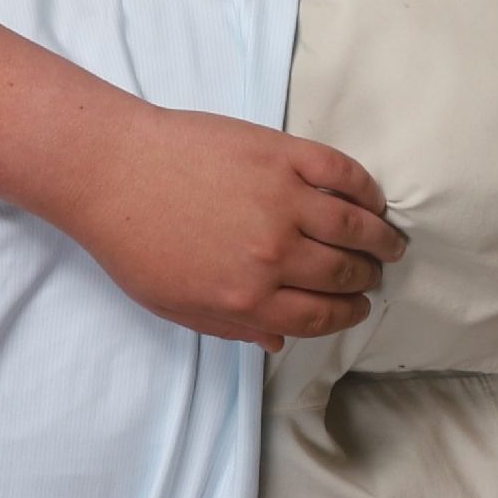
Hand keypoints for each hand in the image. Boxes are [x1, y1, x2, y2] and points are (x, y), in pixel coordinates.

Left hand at [51, 107, 404, 348]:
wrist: (109, 170)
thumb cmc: (131, 241)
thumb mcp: (173, 304)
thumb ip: (228, 327)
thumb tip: (276, 343)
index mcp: (247, 297)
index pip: (320, 316)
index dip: (346, 314)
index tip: (357, 307)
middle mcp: (273, 254)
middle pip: (343, 273)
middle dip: (365, 279)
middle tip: (372, 274)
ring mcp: (281, 199)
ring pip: (355, 226)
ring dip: (380, 238)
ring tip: (389, 242)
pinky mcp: (281, 154)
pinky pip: (342, 173)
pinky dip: (367, 190)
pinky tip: (374, 200)